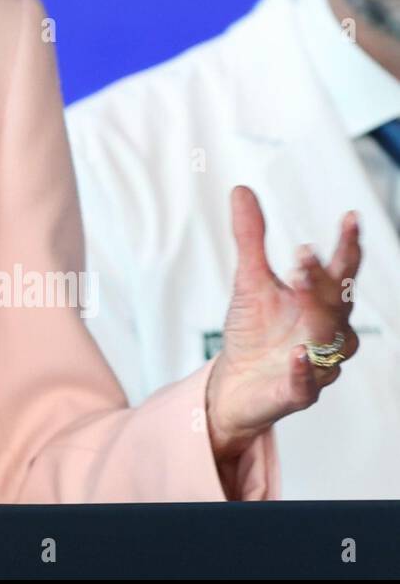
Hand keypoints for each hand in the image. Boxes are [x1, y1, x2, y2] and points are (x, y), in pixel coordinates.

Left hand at [205, 185, 360, 464]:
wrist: (235, 384)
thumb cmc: (253, 332)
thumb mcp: (248, 280)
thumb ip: (250, 238)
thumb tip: (242, 190)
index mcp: (319, 302)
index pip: (341, 272)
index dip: (348, 247)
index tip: (350, 218)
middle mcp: (326, 332)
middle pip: (337, 302)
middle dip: (324, 279)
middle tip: (303, 254)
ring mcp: (316, 364)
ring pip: (330, 339)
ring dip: (318, 313)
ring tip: (300, 286)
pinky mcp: (296, 393)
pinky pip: (306, 385)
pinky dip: (304, 371)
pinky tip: (297, 355)